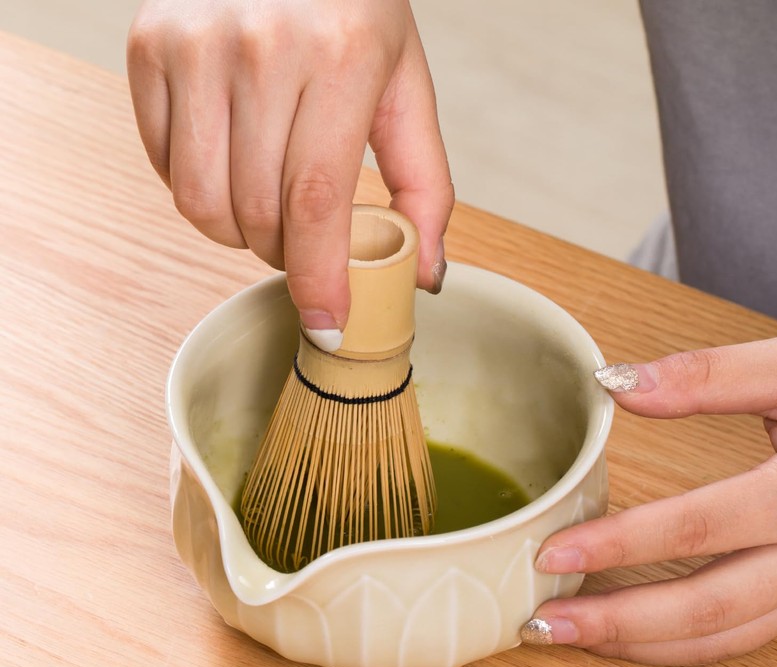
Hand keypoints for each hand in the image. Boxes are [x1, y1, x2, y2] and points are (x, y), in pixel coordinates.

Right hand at [127, 0, 453, 345]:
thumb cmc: (351, 6)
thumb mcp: (406, 84)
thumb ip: (425, 183)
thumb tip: (424, 275)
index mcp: (339, 56)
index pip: (317, 202)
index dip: (318, 279)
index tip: (326, 323)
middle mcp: (260, 46)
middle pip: (256, 212)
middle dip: (282, 254)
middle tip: (303, 244)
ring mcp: (194, 44)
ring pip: (200, 201)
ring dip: (236, 233)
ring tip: (265, 211)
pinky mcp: (149, 47)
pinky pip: (163, 165)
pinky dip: (198, 191)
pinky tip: (229, 168)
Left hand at [527, 335, 776, 664]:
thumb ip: (713, 376)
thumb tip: (618, 383)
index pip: (700, 528)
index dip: (621, 545)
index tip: (552, 552)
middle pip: (708, 608)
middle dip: (619, 623)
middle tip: (543, 622)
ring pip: (726, 637)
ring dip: (644, 644)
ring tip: (573, 634)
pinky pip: (743, 633)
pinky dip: (682, 641)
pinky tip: (632, 629)